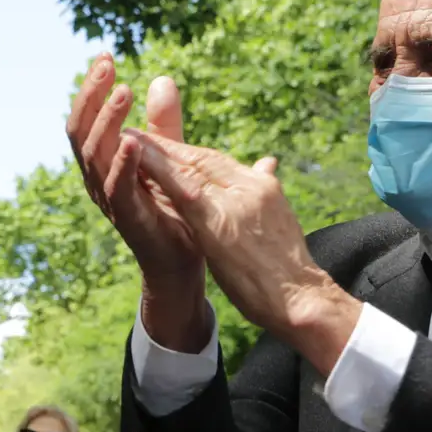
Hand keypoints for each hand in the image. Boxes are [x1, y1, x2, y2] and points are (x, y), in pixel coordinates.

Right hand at [66, 55, 208, 348]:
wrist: (183, 263)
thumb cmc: (173, 211)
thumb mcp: (170, 157)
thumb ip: (164, 124)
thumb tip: (161, 79)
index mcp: (104, 162)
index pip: (89, 118)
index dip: (92, 88)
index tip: (106, 56)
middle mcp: (98, 179)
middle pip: (81, 131)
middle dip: (91, 96)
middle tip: (106, 66)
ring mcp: (110, 200)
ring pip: (94, 155)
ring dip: (107, 122)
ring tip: (122, 92)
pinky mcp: (129, 219)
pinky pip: (118, 189)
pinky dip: (123, 164)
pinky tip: (133, 141)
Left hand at [129, 131, 362, 375]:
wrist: (302, 298)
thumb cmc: (289, 272)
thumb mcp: (278, 224)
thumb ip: (264, 191)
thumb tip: (267, 162)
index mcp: (262, 187)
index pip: (219, 162)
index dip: (187, 152)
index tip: (163, 145)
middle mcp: (250, 185)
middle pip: (202, 158)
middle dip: (167, 146)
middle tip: (136, 132)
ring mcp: (236, 199)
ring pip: (190, 167)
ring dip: (157, 151)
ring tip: (129, 138)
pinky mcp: (220, 219)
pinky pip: (183, 188)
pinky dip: (159, 171)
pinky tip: (138, 161)